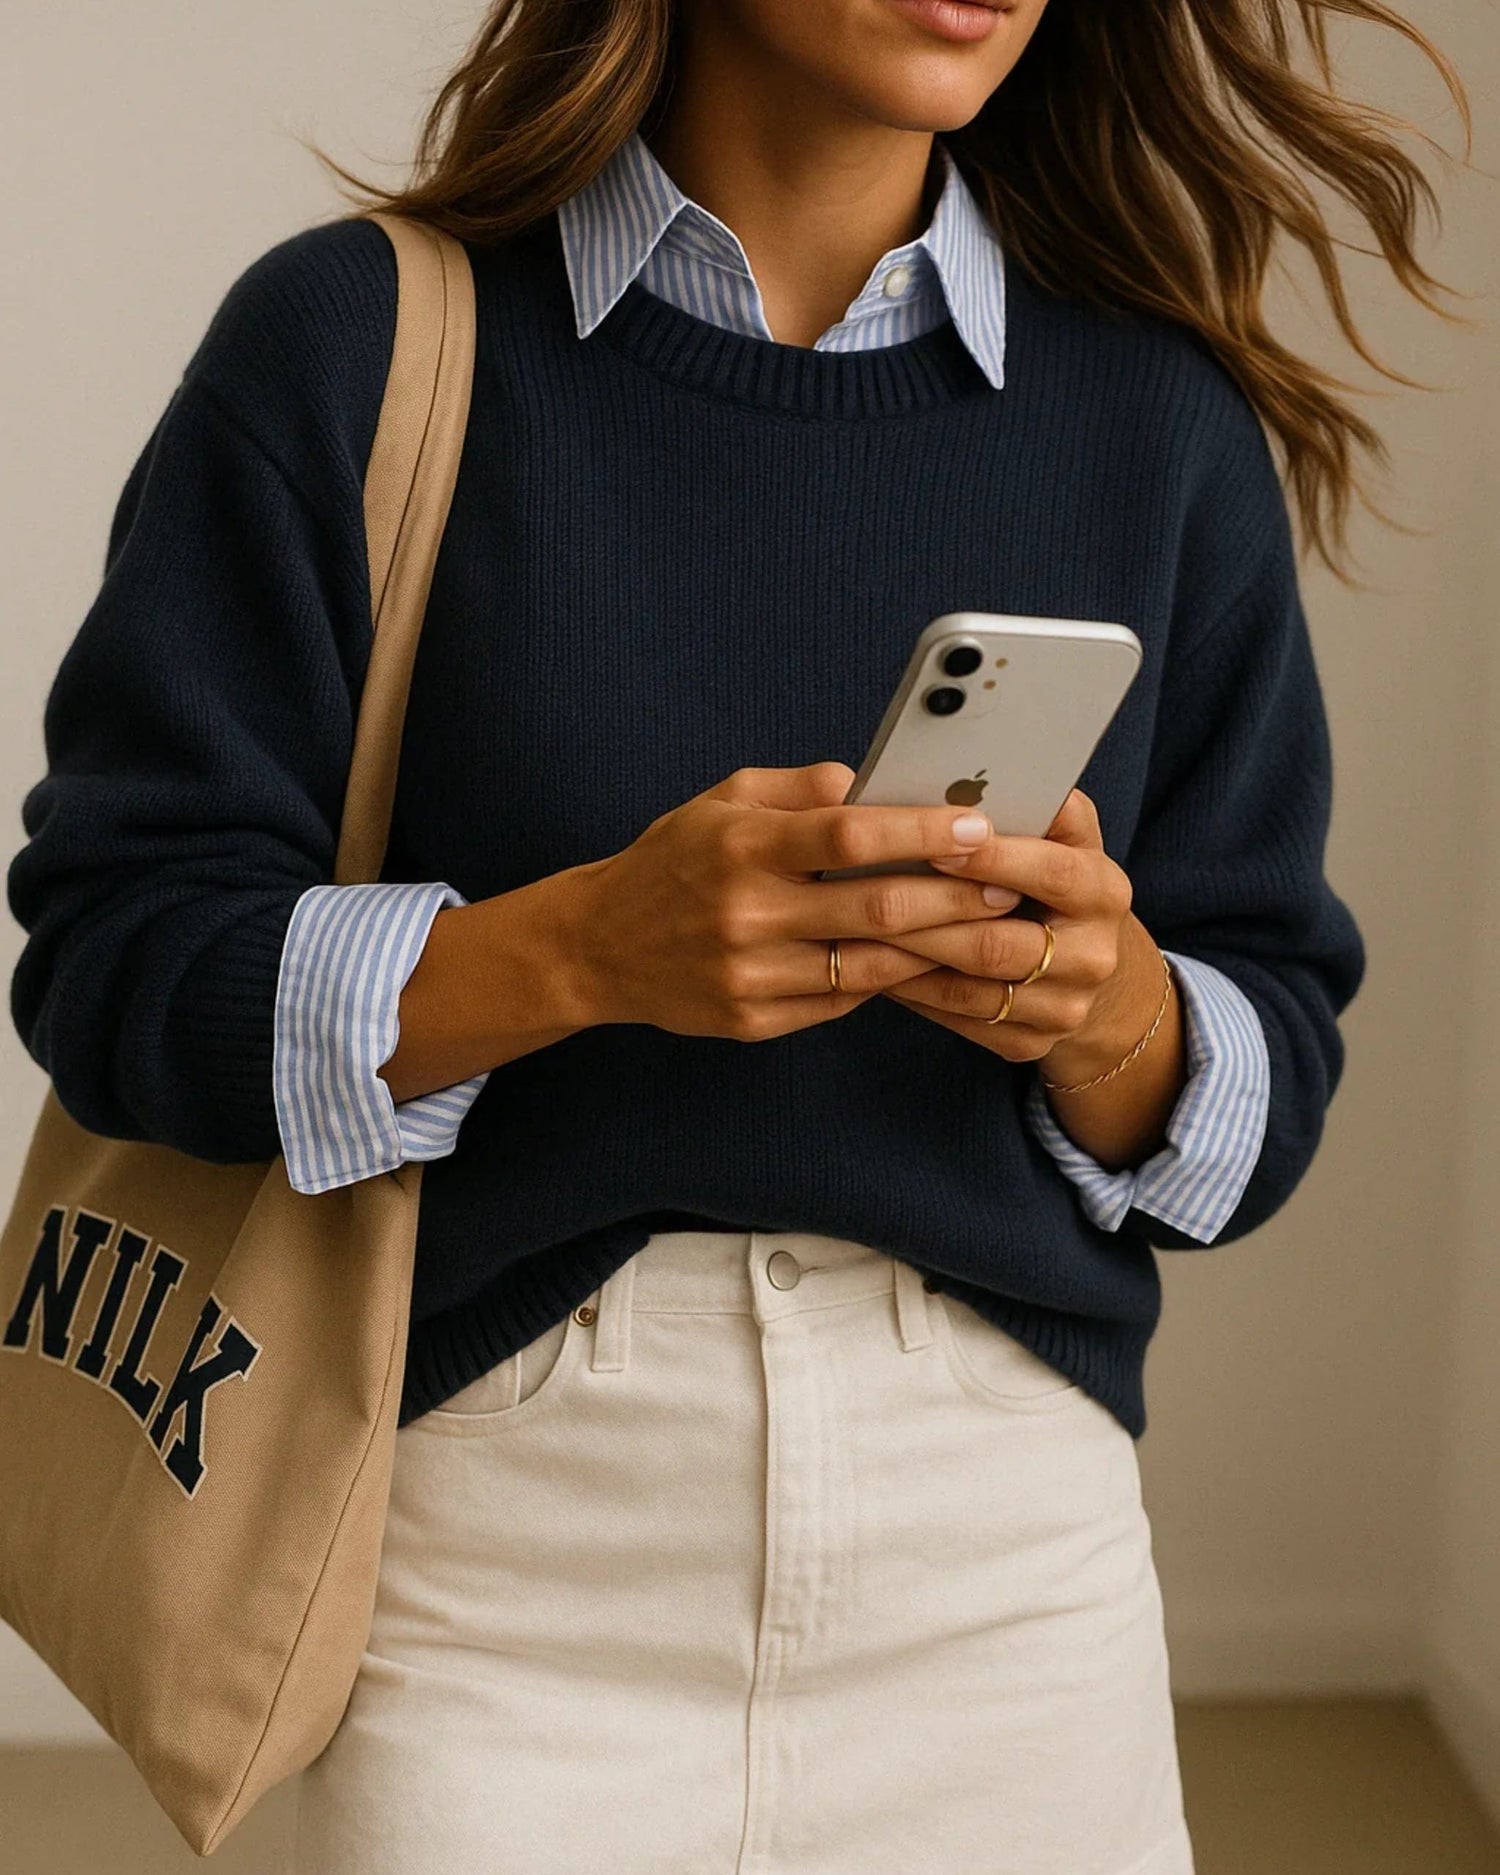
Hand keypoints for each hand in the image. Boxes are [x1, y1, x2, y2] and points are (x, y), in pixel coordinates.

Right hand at [563, 762, 1018, 1042]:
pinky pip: (842, 1001)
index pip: (850, 835)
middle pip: (877, 908)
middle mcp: (747, 912)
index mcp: (743, 845)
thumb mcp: (724, 800)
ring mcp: (751, 974)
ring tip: (985, 926)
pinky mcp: (754, 1020)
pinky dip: (891, 981)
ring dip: (938, 948)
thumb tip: (877, 781)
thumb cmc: (674, 860)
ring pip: (870, 966)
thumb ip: (802, 788)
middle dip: (954, 897)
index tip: (976, 825)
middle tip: (1005, 883)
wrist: (598, 947)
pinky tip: (927, 963)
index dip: (922, 832)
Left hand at [878, 788, 1153, 1076]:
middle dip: (930, 918)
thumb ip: (1039, 807)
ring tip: (857, 931)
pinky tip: (874, 967)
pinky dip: (914, 993)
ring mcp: (1064, 1009)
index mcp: (1103, 892)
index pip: (1052, 873)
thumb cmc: (1057, 883)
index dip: (994, 859)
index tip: (935, 843)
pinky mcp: (1031, 1045)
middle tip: (867, 894)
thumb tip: (990, 772)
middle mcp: (1093, 957)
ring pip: (972, 990)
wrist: (1092, 970)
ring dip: (909, 961)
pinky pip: (961, 1020)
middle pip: (998, 943)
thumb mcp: (1064, 839)